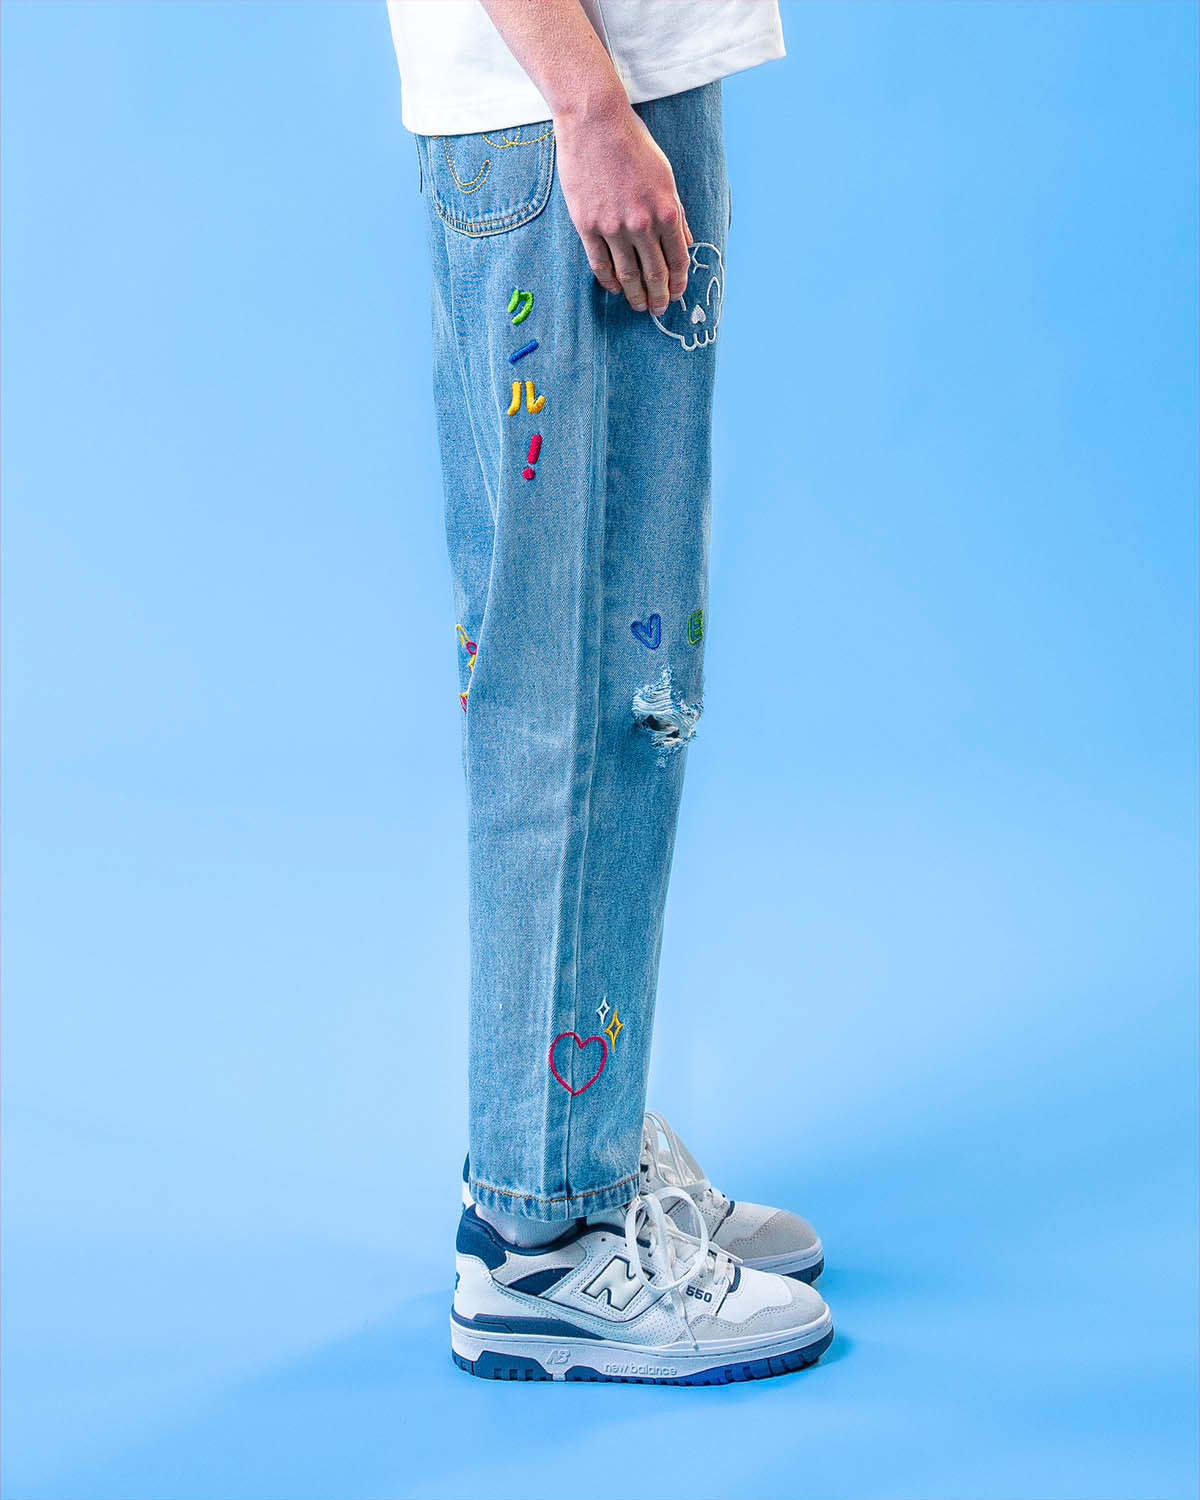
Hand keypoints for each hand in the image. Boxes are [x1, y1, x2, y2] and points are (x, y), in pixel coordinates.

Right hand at [554, 94, 691, 316]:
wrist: (594, 122)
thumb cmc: (632, 143)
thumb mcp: (665, 175)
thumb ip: (676, 211)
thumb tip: (686, 240)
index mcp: (665, 210)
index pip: (678, 258)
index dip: (679, 281)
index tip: (678, 293)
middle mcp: (641, 223)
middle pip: (654, 273)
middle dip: (660, 296)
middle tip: (659, 309)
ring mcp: (613, 227)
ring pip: (628, 275)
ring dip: (635, 296)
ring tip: (639, 306)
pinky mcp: (587, 226)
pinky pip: (600, 264)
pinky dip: (609, 281)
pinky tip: (615, 288)